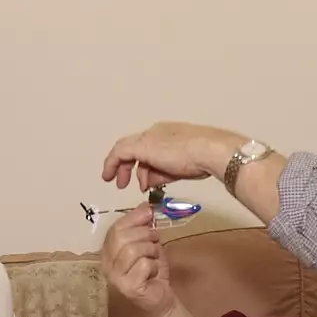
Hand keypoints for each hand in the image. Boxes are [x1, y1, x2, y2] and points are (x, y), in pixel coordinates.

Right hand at [100, 206, 177, 316]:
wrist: (161, 299)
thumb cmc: (152, 272)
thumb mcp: (148, 244)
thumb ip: (143, 227)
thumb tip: (145, 206)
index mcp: (108, 252)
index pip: (114, 229)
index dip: (132, 218)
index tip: (149, 212)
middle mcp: (107, 265)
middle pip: (121, 238)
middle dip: (143, 233)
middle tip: (156, 238)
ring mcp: (115, 278)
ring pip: (133, 250)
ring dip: (151, 250)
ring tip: (155, 257)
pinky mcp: (128, 288)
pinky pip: (143, 265)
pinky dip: (154, 265)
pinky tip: (154, 272)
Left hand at [102, 122, 243, 191]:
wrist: (208, 151)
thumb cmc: (203, 160)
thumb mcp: (179, 170)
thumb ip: (163, 174)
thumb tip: (150, 182)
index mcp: (168, 134)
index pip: (150, 149)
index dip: (145, 167)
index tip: (145, 181)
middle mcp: (156, 132)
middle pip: (136, 148)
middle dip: (129, 167)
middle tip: (124, 183)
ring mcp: (149, 137)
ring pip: (126, 149)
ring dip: (122, 168)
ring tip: (120, 184)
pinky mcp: (142, 145)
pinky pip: (120, 153)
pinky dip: (112, 164)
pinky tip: (109, 176)